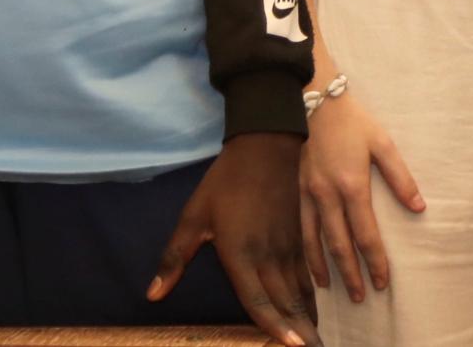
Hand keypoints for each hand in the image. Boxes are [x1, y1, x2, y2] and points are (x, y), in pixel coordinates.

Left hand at [150, 131, 318, 346]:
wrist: (266, 144)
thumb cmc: (225, 182)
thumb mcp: (193, 216)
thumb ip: (174, 258)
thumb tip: (153, 296)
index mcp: (241, 254)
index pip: (259, 300)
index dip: (274, 327)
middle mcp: (269, 255)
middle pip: (286, 302)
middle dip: (301, 332)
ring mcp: (289, 245)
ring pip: (302, 290)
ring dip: (310, 318)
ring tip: (319, 341)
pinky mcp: (300, 235)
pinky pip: (308, 272)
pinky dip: (313, 295)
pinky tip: (316, 308)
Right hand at [297, 91, 424, 303]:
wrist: (313, 100)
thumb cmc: (352, 121)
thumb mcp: (382, 143)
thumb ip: (400, 177)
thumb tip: (419, 207)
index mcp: (352, 186)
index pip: (366, 234)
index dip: (375, 260)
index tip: (383, 281)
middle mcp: (328, 196)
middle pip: (340, 245)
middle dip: (351, 273)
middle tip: (361, 297)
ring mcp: (309, 194)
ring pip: (315, 241)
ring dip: (324, 268)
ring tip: (332, 288)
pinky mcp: (297, 189)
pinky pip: (301, 227)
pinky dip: (305, 249)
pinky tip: (310, 261)